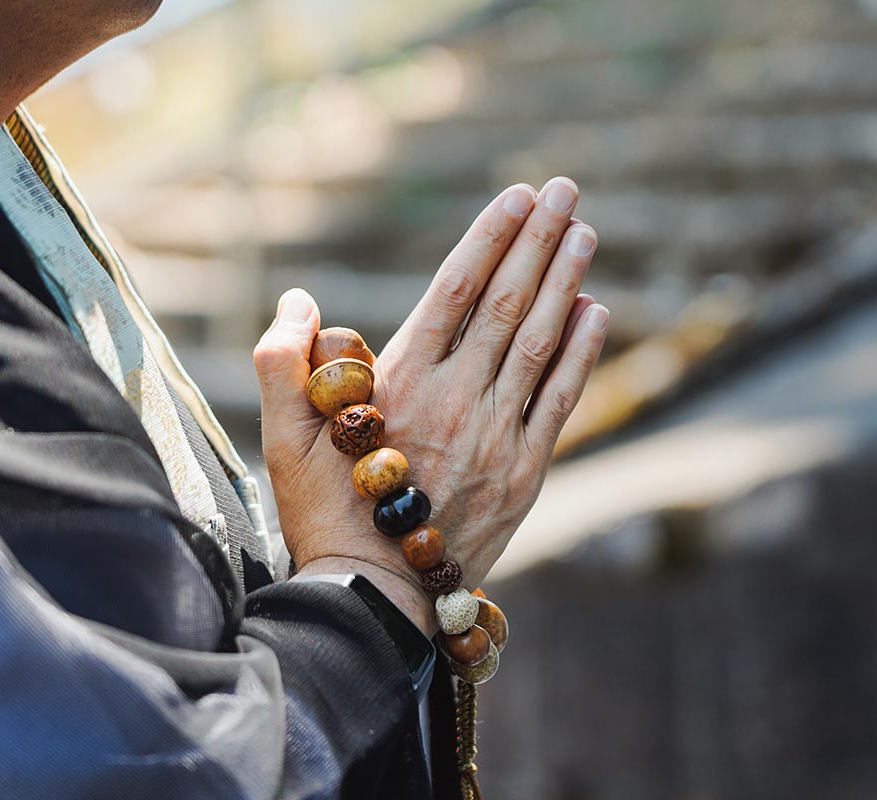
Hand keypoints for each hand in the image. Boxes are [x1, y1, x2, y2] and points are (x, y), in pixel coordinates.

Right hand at [254, 178, 607, 634]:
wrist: (377, 597)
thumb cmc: (322, 514)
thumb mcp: (280, 439)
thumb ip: (282, 364)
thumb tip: (299, 301)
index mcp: (401, 383)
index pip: (455, 290)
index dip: (490, 237)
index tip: (518, 194)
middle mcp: (457, 398)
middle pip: (506, 303)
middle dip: (537, 240)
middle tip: (565, 190)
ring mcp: (497, 435)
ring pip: (539, 342)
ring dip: (566, 281)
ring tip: (585, 233)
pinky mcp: (524, 472)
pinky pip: (561, 399)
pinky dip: (581, 352)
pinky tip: (596, 311)